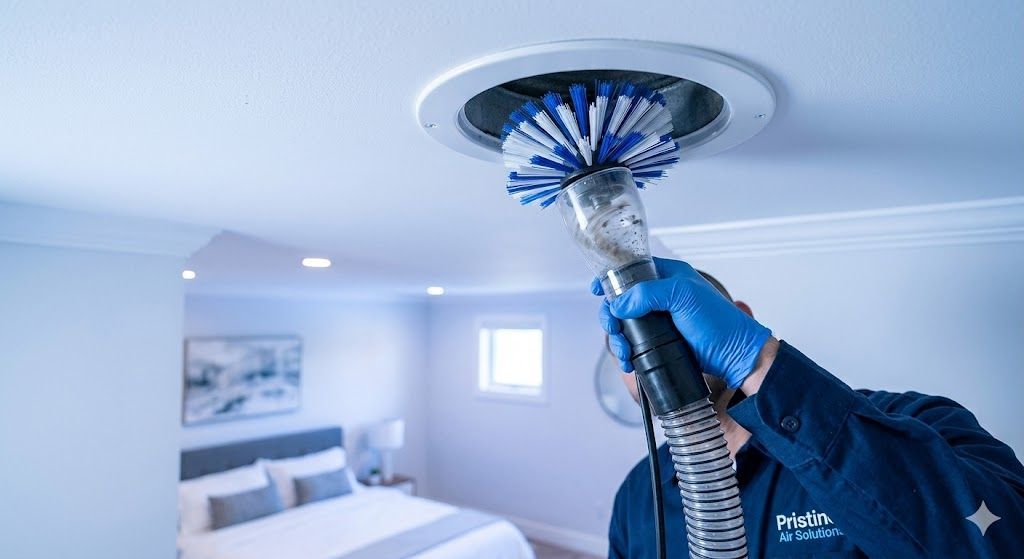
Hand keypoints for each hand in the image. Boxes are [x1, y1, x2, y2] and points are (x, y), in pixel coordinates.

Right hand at [593, 257, 771, 388]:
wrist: (735, 356)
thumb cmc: (718, 322)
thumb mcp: (684, 296)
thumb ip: (649, 294)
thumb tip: (620, 304)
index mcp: (668, 277)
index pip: (632, 270)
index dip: (612, 278)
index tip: (596, 289)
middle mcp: (661, 296)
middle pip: (622, 300)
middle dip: (611, 316)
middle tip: (613, 328)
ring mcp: (660, 320)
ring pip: (625, 325)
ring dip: (618, 338)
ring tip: (624, 351)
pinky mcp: (660, 342)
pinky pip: (634, 344)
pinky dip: (626, 352)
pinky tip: (628, 361)